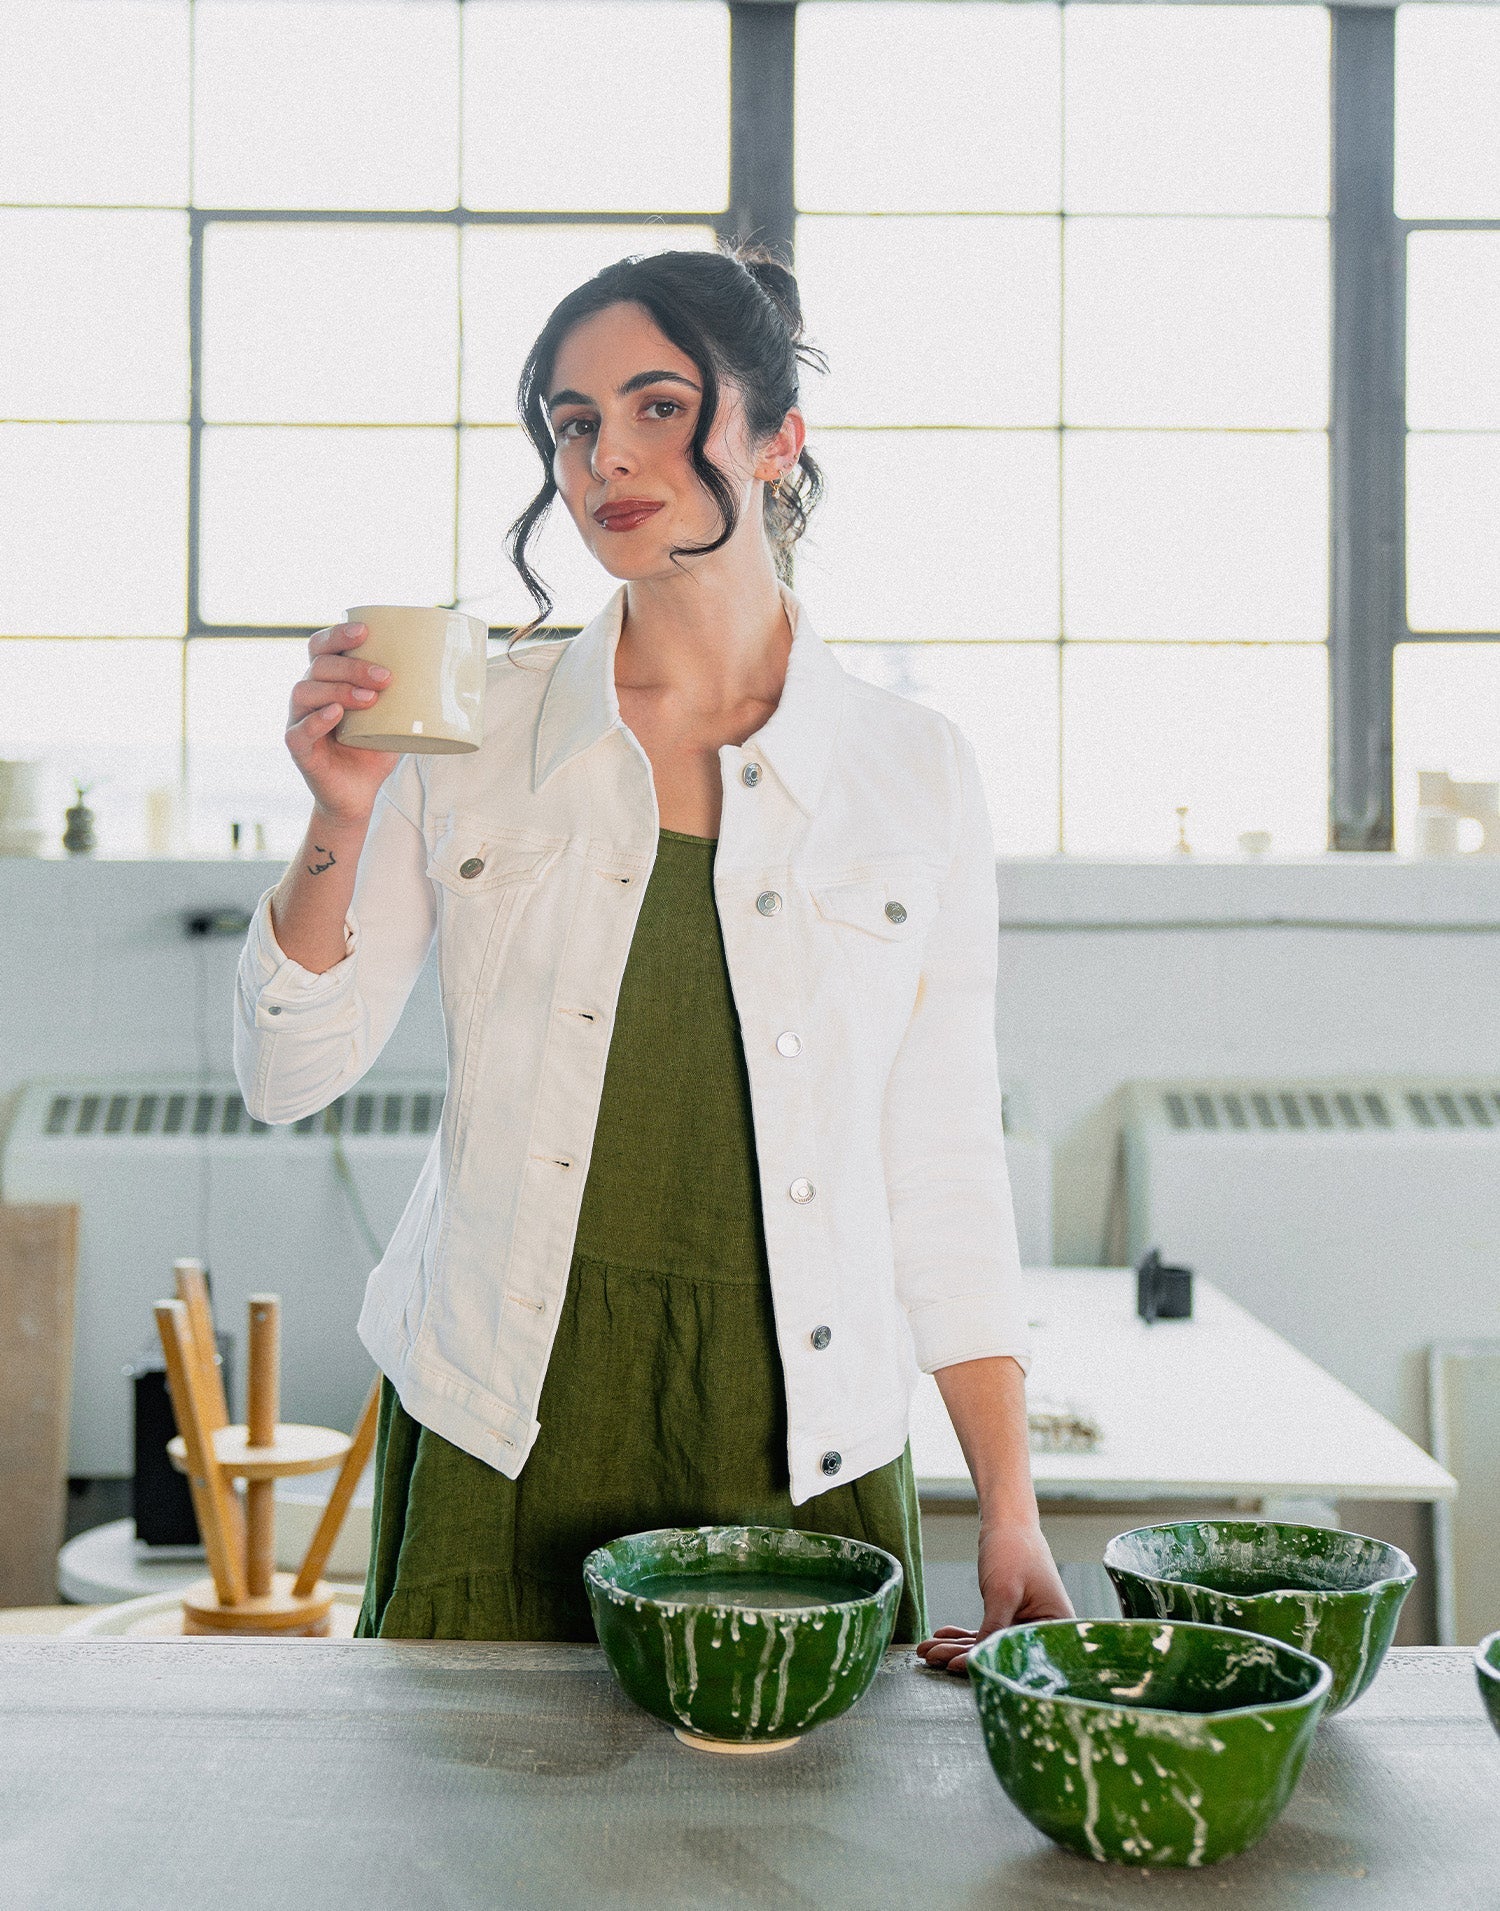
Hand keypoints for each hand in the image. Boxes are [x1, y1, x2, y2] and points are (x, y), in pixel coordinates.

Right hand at [285, 622, 400, 825]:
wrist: (359, 794)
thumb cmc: (374, 750)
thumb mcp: (394, 719)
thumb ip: (408, 697)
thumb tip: (455, 677)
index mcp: (328, 681)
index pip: (322, 647)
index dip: (337, 635)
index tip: (365, 632)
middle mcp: (309, 696)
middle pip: (319, 666)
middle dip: (352, 667)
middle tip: (385, 677)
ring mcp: (299, 721)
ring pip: (305, 692)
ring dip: (339, 690)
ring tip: (370, 699)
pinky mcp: (299, 749)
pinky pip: (298, 731)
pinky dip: (317, 720)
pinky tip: (336, 714)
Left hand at [915, 1518, 1073, 1676]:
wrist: (1009, 1522)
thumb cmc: (1014, 1550)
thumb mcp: (1003, 1592)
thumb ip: (993, 1629)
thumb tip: (978, 1663)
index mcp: (1057, 1627)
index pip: (1019, 1655)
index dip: (985, 1663)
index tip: (953, 1666)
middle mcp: (1044, 1632)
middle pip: (999, 1652)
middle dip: (960, 1655)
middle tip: (930, 1657)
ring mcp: (1025, 1626)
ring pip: (987, 1644)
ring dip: (955, 1647)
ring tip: (926, 1648)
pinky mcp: (1009, 1619)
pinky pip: (984, 1633)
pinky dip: (961, 1635)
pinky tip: (940, 1635)